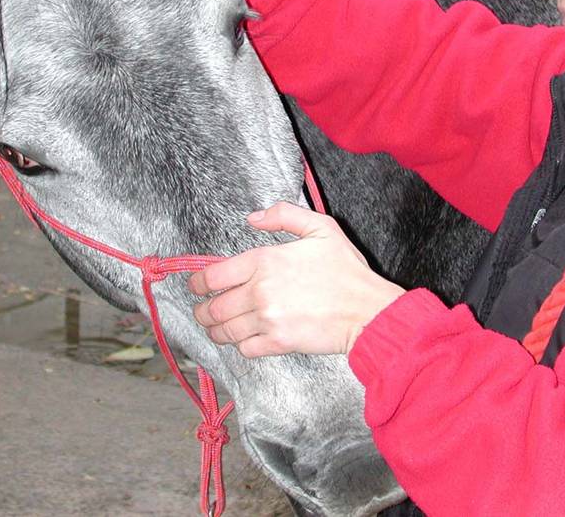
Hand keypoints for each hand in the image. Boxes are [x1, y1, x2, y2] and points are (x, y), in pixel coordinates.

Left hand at [189, 202, 405, 356]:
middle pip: (213, 307)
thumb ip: (284, 215)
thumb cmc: (346, 270)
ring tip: (216, 328)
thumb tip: (253, 218)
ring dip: (215, 330)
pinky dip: (240, 345)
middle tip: (203, 311)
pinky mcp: (278, 344)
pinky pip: (245, 349)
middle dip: (202, 311)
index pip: (212, 276)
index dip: (197, 284)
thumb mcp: (321, 228)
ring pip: (224, 330)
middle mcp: (259, 291)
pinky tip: (244, 339)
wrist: (368, 311)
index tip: (196, 287)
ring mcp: (267, 320)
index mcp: (264, 261)